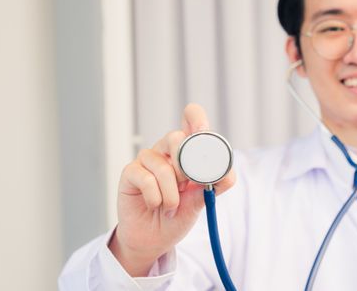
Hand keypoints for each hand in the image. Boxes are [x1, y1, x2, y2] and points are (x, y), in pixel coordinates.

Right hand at [108, 103, 235, 275]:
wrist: (155, 239)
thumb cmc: (179, 215)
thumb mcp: (202, 200)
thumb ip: (215, 184)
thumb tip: (227, 172)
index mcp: (187, 150)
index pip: (191, 118)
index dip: (196, 118)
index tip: (202, 130)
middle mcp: (166, 150)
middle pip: (175, 137)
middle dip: (185, 167)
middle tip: (186, 186)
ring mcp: (147, 160)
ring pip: (162, 165)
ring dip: (171, 193)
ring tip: (171, 206)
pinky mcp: (130, 173)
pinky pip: (146, 179)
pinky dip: (156, 198)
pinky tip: (155, 205)